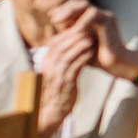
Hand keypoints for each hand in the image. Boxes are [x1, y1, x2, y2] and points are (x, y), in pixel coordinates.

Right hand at [32, 23, 93, 137]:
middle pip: (60, 44)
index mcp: (45, 62)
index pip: (55, 42)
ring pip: (67, 53)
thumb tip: (69, 45)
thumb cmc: (57, 90)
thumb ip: (61, 59)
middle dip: (74, 34)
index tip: (79, 26)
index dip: (67, 32)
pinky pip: (74, 66)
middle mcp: (48, 66)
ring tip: (91, 36)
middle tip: (87, 26)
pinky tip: (91, 51)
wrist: (52, 111)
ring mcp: (56, 74)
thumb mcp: (56, 72)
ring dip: (79, 43)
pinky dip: (83, 56)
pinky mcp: (64, 83)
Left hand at [47, 0, 137, 80]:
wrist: (116, 64)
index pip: (75, 6)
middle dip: (65, 9)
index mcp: (91, 18)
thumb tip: (52, 34)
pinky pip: (94, 15)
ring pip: (86, 5)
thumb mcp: (79, 45)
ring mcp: (105, 16)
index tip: (51, 17)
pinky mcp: (109, 20)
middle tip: (53, 18)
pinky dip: (82, 20)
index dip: (63, 10)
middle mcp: (99, 14)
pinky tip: (73, 28)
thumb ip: (69, 36)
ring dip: (70, 11)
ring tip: (58, 20)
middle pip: (79, 3)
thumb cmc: (96, 57)